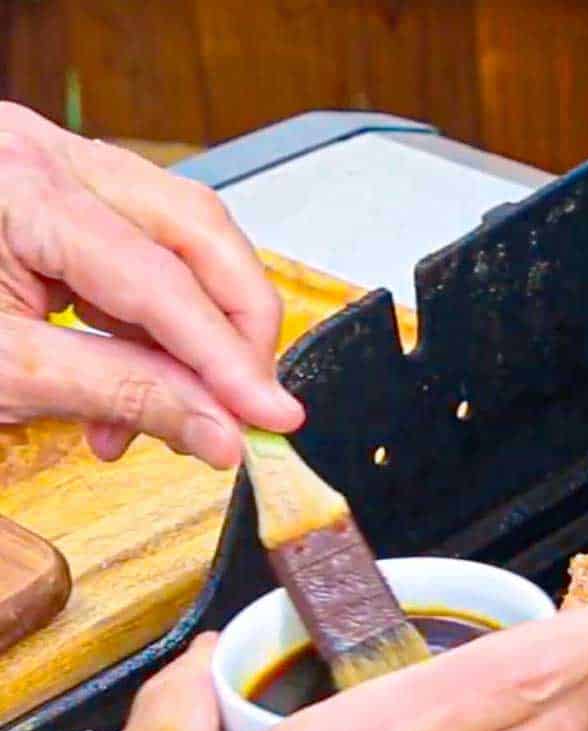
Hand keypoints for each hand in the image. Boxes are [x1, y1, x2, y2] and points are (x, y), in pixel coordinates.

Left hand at [0, 102, 302, 468]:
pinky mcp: (60, 202)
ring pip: (185, 240)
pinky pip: (148, 256)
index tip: (275, 417)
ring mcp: (55, 171)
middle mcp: (44, 156)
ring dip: (200, 334)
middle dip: (236, 329)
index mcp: (17, 183)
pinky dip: (160, 328)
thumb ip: (128, 399)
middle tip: (250, 404)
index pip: (161, 282)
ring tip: (175, 411)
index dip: (229, 360)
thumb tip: (222, 433)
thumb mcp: (4, 374)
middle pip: (197, 232)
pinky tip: (140, 384)